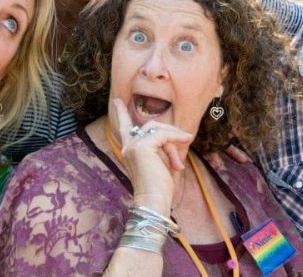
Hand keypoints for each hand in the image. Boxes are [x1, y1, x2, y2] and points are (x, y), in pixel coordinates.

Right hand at [109, 99, 191, 213]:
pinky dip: (176, 138)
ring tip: (179, 161)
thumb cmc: (159, 189)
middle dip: (169, 132)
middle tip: (186, 138)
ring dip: (174, 140)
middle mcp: (127, 147)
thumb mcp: (160, 163)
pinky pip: (163, 135)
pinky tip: (186, 141)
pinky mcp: (142, 147)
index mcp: (128, 151)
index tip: (117, 100)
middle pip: (149, 126)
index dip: (120, 113)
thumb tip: (177, 136)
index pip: (124, 127)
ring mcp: (133, 146)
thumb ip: (160, 148)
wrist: (154, 202)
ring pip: (158, 129)